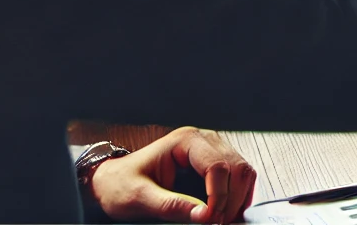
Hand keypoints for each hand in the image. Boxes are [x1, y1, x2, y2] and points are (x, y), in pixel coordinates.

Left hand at [88, 127, 256, 223]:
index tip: (210, 219)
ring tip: (220, 219)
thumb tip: (202, 216)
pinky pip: (239, 178)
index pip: (218, 166)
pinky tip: (224, 211)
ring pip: (243, 172)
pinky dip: (237, 197)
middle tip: (217, 223)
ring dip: (237, 199)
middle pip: (237, 168)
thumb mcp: (139, 198)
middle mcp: (204, 141)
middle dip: (231, 200)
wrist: (113, 182)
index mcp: (185, 141)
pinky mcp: (215, 164)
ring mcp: (212, 151)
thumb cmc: (121, 184)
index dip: (219, 196)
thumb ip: (170, 206)